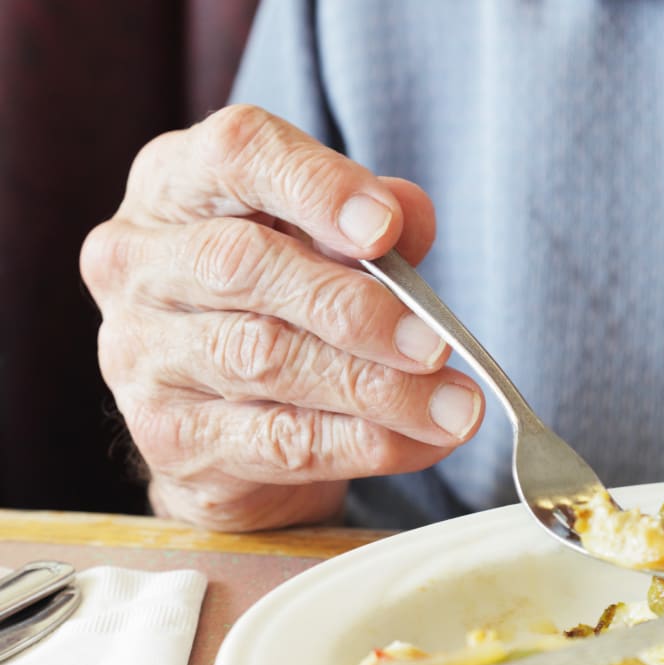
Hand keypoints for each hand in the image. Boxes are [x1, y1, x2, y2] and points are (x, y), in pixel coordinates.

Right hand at [80, 105, 483, 530]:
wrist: (227, 418)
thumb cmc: (284, 301)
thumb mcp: (325, 243)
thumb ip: (371, 226)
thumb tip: (411, 216)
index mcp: (176, 183)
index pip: (236, 154)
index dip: (317, 187)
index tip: (387, 229)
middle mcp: (139, 261)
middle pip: (244, 265)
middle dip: (353, 307)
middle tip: (437, 343)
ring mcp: (139, 352)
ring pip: (263, 360)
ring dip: (375, 387)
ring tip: (456, 407)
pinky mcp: (166, 437)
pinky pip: (275, 441)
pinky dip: (362, 442)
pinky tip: (422, 441)